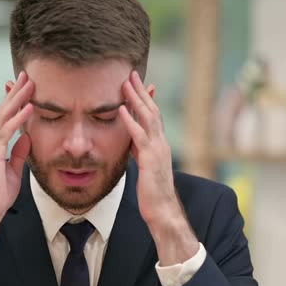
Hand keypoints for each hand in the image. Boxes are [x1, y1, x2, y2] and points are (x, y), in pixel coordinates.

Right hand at [0, 71, 33, 266]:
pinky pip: (7, 130)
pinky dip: (19, 117)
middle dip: (16, 91)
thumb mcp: (14, 169)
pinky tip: (29, 107)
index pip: (6, 116)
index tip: (25, 86)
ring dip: (18, 98)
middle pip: (4, 109)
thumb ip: (19, 153)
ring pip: (4, 115)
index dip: (15, 100)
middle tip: (26, 74)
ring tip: (30, 83)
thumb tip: (27, 137)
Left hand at [119, 71, 197, 263]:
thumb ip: (141, 154)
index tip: (139, 83)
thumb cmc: (154, 195)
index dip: (146, 99)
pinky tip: (122, 108)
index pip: (153, 116)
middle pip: (151, 110)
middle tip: (130, 73)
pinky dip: (130, 120)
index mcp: (159, 146)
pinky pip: (139, 136)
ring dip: (136, 98)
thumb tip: (133, 144)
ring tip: (125, 82)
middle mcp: (161, 143)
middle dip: (140, 91)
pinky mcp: (150, 160)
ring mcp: (157, 150)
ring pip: (148, 117)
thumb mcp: (146, 169)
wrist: (164, 212)